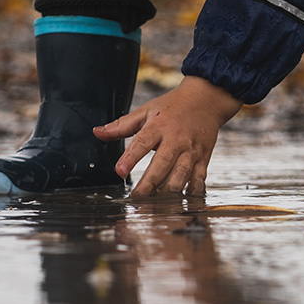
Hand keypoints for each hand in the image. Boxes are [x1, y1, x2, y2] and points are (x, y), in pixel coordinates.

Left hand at [95, 76, 243, 195]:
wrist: (205, 100)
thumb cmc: (172, 107)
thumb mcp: (145, 111)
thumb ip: (121, 125)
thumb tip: (97, 132)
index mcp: (159, 126)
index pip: (142, 142)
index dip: (131, 158)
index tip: (120, 172)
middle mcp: (176, 140)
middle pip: (162, 163)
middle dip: (150, 182)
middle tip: (136, 196)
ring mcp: (191, 151)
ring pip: (181, 175)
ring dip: (168, 191)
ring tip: (155, 203)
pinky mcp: (202, 159)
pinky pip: (198, 180)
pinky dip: (190, 192)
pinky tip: (179, 201)